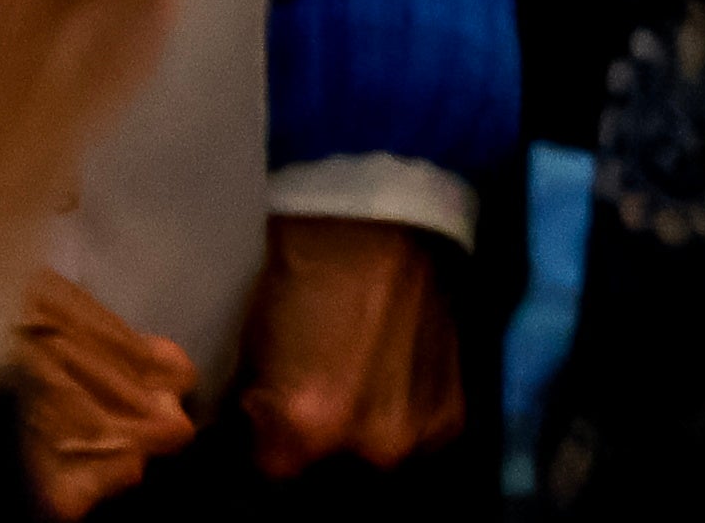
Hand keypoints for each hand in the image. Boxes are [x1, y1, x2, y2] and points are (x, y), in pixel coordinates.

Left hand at [234, 221, 457, 478]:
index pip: (269, 481)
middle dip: (315, 453)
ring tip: (354, 398)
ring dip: (360, 443)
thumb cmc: (303, 277)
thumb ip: (256, 412)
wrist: (382, 222)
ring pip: (376, 465)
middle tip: (311, 412)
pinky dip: (400, 423)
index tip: (264, 428)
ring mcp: (419, 433)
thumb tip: (250, 438)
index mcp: (305, 432)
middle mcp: (369, 448)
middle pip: (328, 482)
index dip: (264, 450)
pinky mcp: (454, 412)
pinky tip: (389, 387)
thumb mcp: (254, 351)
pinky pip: (417, 442)